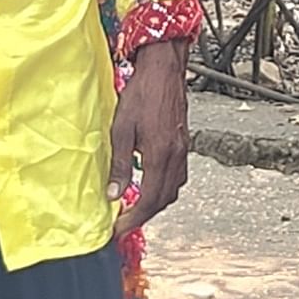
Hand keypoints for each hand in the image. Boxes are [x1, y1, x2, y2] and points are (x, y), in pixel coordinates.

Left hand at [111, 47, 193, 231]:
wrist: (165, 69)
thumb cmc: (141, 93)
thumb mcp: (122, 129)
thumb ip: (120, 164)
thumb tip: (114, 195)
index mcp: (160, 156)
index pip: (149, 201)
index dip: (134, 220)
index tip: (118, 230)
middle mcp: (176, 157)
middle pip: (164, 200)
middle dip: (144, 216)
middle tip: (123, 223)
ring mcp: (182, 151)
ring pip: (173, 190)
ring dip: (155, 204)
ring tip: (135, 207)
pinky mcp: (183, 143)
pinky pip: (177, 176)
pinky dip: (164, 188)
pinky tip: (150, 184)